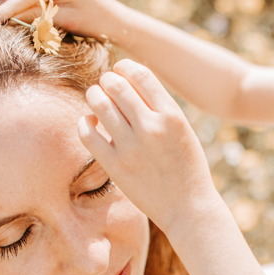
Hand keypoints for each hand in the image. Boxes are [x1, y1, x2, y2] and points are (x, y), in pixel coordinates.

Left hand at [78, 59, 221, 232]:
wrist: (188, 207)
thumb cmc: (187, 166)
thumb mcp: (183, 129)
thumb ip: (159, 107)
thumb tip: (127, 83)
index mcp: (172, 115)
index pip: (141, 75)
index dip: (125, 67)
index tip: (120, 70)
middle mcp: (151, 127)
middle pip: (116, 86)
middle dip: (107, 80)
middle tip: (106, 85)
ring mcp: (131, 147)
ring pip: (99, 105)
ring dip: (94, 96)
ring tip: (95, 98)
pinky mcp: (115, 166)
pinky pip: (87, 133)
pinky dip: (85, 122)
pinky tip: (91, 122)